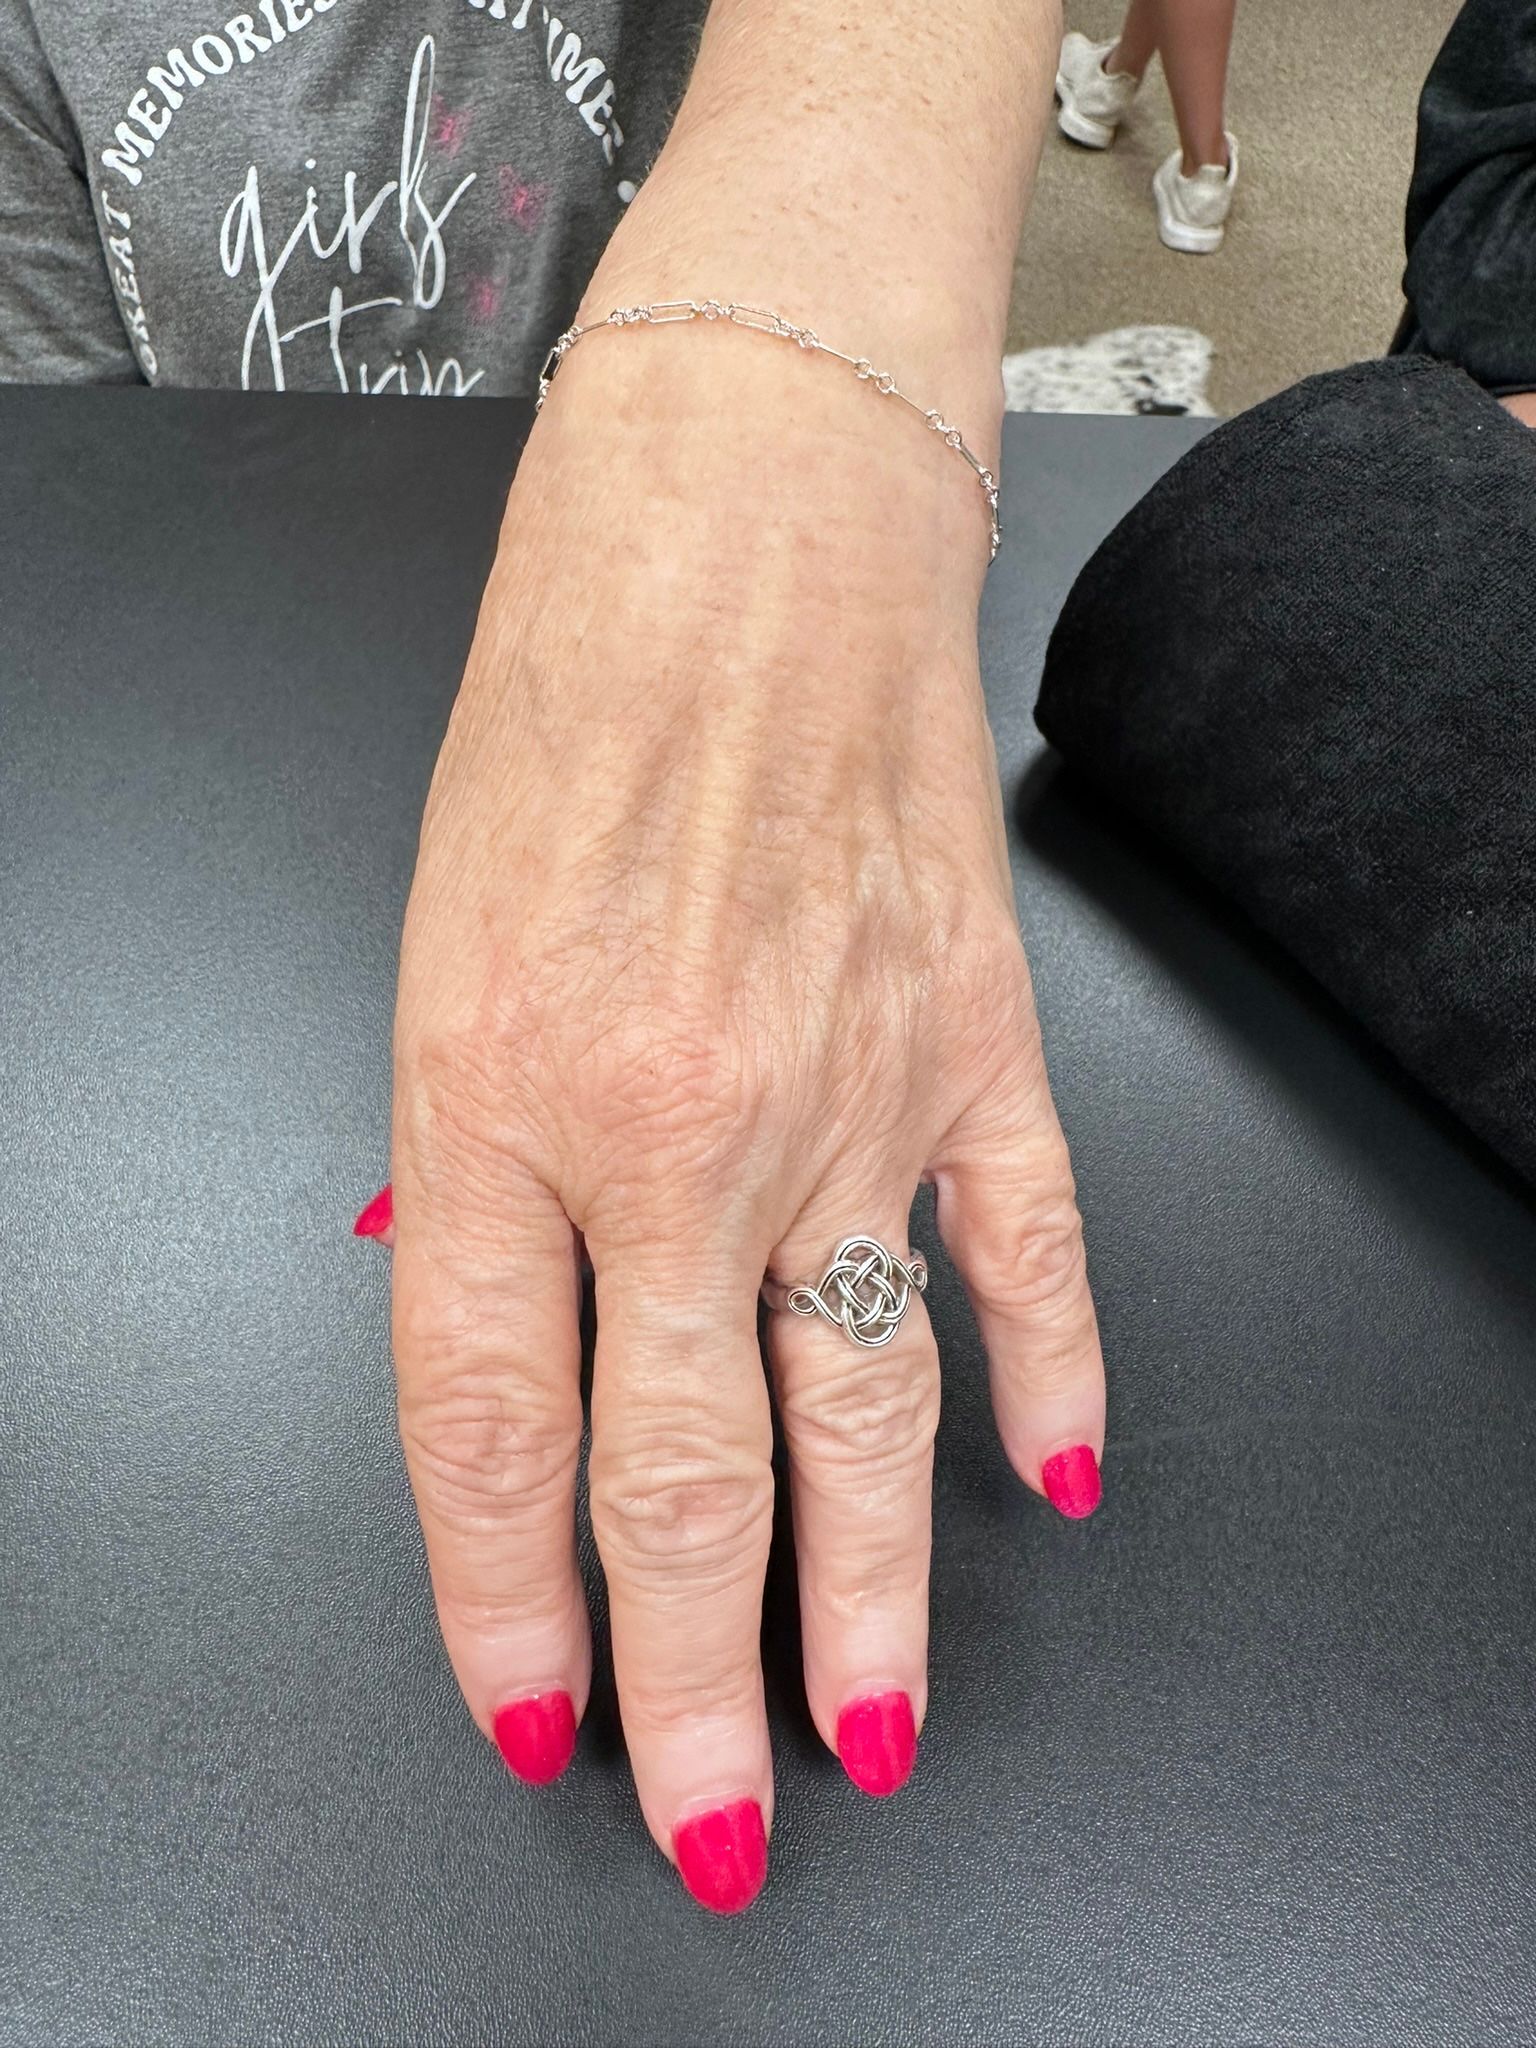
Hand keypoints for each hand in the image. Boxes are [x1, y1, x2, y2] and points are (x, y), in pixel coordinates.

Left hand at [379, 329, 1104, 1912]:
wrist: (741, 534)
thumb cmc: (565, 706)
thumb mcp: (433, 955)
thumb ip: (479, 1176)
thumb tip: (527, 1350)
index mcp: (496, 1101)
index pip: (488, 1429)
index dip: (506, 1601)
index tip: (535, 1707)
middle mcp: (673, 1129)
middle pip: (681, 1473)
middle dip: (685, 1678)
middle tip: (707, 1814)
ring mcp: (841, 1097)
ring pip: (864, 1415)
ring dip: (867, 1599)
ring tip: (872, 1729)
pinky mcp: (966, 1044)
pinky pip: (1024, 1254)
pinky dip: (1050, 1376)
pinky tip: (1050, 1474)